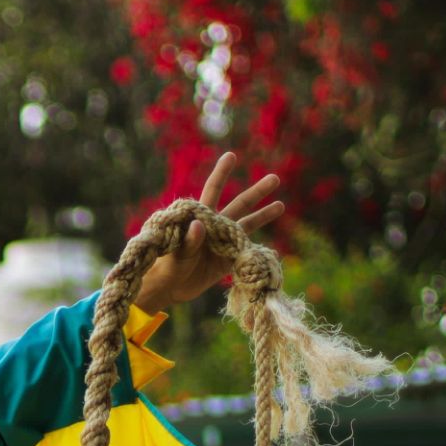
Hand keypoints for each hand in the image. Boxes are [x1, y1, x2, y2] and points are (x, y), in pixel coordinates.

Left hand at [134, 152, 285, 313]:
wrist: (166, 289)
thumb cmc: (164, 267)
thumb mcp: (174, 255)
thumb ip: (187, 241)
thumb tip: (199, 224)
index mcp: (199, 217)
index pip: (213, 190)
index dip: (222, 173)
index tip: (231, 155)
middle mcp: (214, 225)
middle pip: (239, 204)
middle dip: (256, 192)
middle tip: (275, 178)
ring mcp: (223, 241)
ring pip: (247, 224)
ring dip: (264, 215)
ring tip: (281, 205)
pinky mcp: (228, 259)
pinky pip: (246, 249)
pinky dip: (258, 246)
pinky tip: (270, 245)